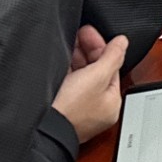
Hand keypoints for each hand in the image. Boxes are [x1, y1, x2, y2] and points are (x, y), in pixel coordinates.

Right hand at [52, 26, 127, 144]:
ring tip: (69, 42)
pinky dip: (65, 71)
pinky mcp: (60, 109)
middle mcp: (95, 109)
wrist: (38, 128)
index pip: (112, 68)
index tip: (92, 33)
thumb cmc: (69, 109)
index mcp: (111, 104)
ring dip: (76, 58)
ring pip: (80, 77)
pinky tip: (60, 59)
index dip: (103, 47)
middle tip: (80, 34)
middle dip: (88, 50)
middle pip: (96, 71)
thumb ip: (112, 56)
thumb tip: (123, 42)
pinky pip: (66, 84)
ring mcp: (77, 110)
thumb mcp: (97, 75)